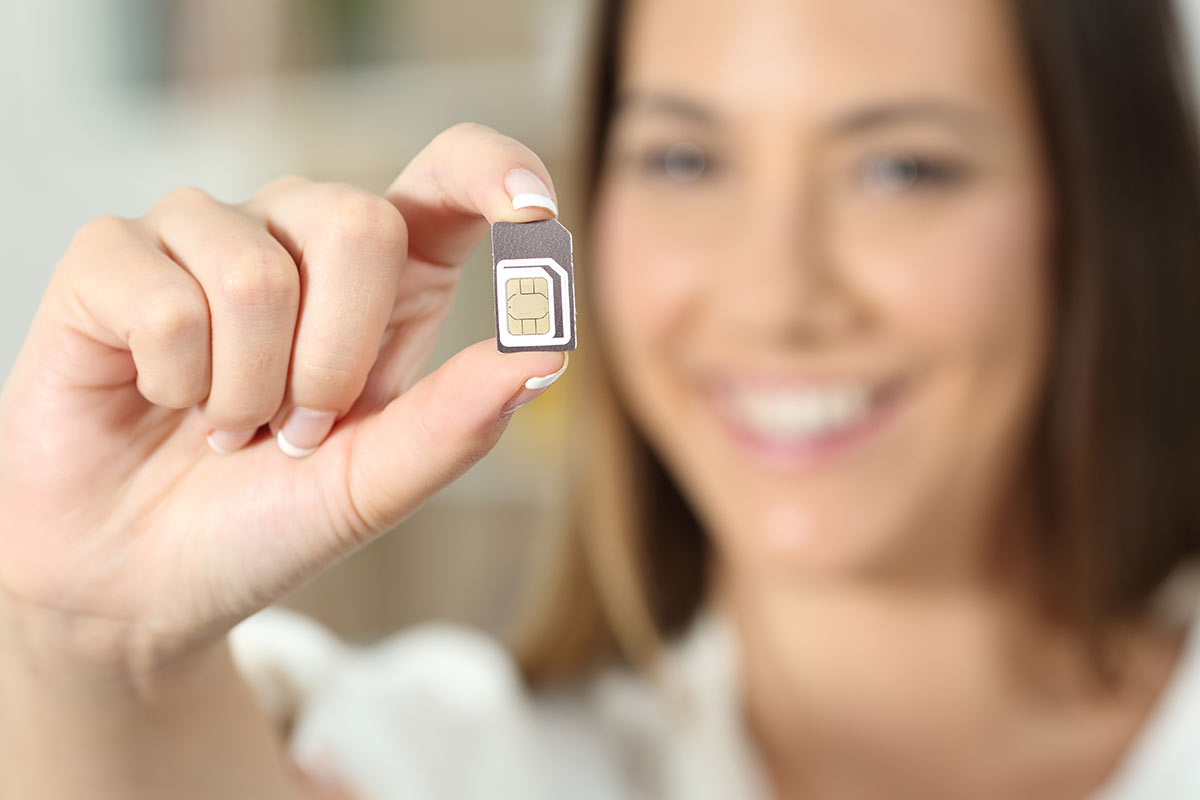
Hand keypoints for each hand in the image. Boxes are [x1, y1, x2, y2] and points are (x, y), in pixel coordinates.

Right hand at [0, 123, 567, 679]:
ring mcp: (204, 234)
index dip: (494, 172)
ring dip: (247, 391)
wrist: (144, 579)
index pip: (449, 174)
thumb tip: (547, 355)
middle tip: (301, 429)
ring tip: (227, 428)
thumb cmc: (267, 521)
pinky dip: (175, 383)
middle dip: (337, 360)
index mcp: (386, 277)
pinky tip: (164, 399)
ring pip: (256, 275)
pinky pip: (164, 300)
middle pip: (360, 224)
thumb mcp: (375, 484)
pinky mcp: (111, 257)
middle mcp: (299, 233)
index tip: (537, 213)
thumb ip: (456, 421)